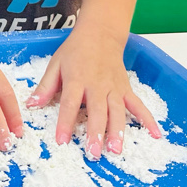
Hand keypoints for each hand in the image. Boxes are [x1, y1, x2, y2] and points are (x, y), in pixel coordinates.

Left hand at [26, 24, 161, 158]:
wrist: (100, 33)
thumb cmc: (76, 50)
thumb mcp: (56, 64)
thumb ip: (45, 86)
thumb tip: (31, 105)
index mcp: (76, 79)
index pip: (69, 103)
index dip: (65, 122)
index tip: (61, 140)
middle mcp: (97, 85)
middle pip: (97, 111)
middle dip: (96, 133)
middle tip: (94, 154)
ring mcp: (114, 88)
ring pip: (117, 111)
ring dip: (117, 131)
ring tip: (116, 150)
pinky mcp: (126, 89)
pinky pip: (138, 105)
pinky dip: (148, 119)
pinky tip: (155, 134)